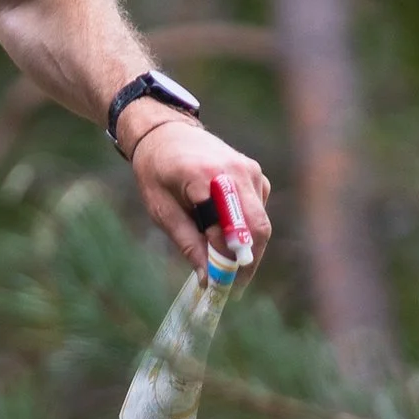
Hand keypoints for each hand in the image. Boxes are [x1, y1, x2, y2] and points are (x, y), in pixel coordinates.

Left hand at [120, 105, 271, 276]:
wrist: (166, 132)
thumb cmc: (157, 171)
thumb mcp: (161, 210)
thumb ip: (188, 243)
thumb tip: (208, 278)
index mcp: (205, 177)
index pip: (227, 230)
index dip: (226, 262)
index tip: (221, 287)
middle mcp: (235, 171)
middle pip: (256, 228)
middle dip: (247, 262)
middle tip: (234, 286)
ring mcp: (250, 170)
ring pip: (261, 222)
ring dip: (248, 248)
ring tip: (226, 265)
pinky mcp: (256, 173)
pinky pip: (258, 210)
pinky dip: (246, 229)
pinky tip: (225, 233)